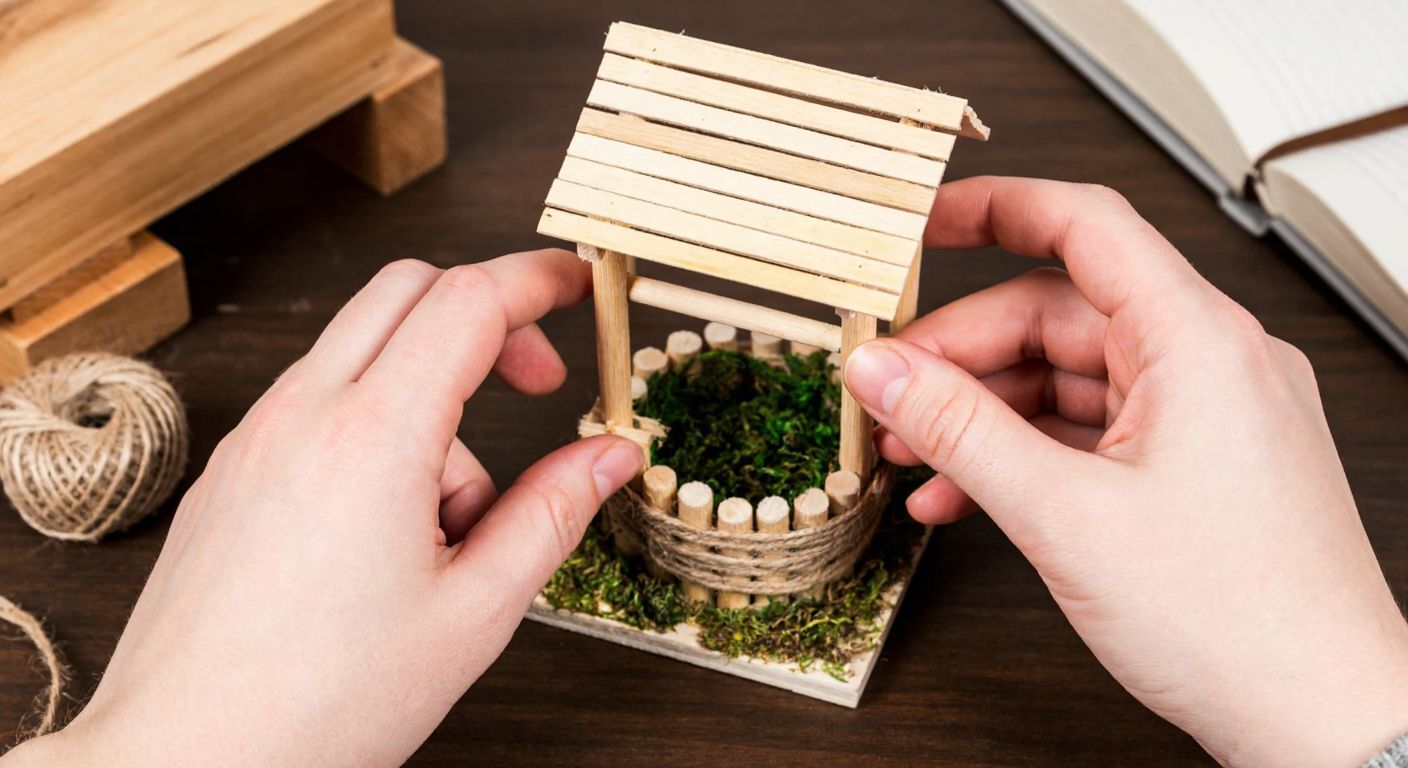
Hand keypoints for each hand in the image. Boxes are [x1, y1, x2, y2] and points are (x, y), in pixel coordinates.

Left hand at [4, 250, 641, 766]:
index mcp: (372, 437)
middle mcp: (301, 414)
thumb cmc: (318, 704)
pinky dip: (377, 427)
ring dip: (431, 394)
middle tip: (537, 380)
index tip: (577, 283)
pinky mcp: (232, 470)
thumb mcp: (475, 613)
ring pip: (365, 352)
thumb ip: (553, 514)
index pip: (468, 300)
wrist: (185, 761)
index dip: (537, 279)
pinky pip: (321, 404)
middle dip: (487, 314)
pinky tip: (388, 532)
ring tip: (451, 521)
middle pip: (407, 290)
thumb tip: (610, 456)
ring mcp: (255, 437)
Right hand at [843, 177, 1407, 766]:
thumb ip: (959, 431)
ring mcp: (1205, 418)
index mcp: (1197, 342)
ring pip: (1067, 380)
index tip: (925, 219)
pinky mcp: (1195, 468)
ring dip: (983, 414)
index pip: (1085, 226)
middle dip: (962, 355)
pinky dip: (1024, 455)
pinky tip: (965, 496)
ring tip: (914, 455)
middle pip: (1057, 317)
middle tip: (890, 393)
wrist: (1321, 720)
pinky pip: (1091, 434)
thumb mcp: (1064, 516)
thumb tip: (884, 371)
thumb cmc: (1238, 622)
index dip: (994, 209)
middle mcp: (1210, 364)